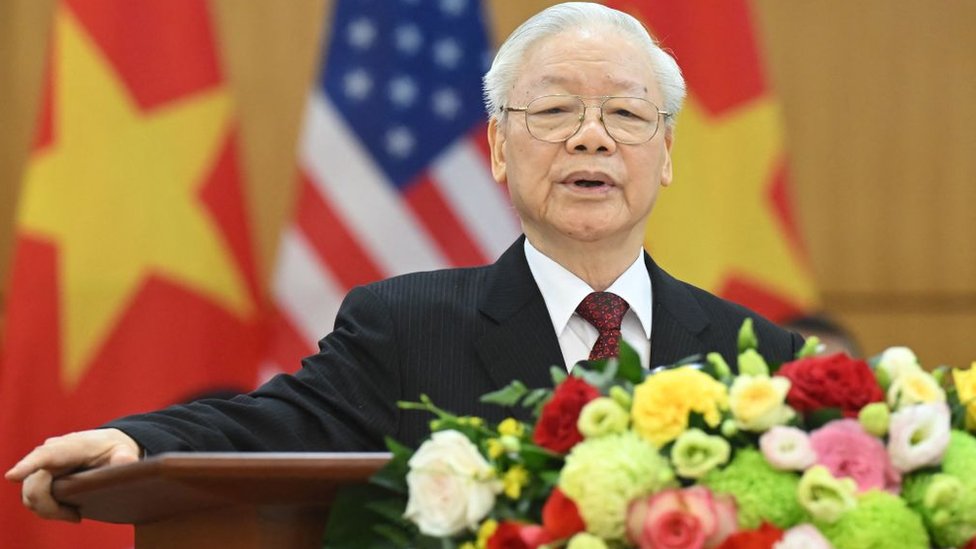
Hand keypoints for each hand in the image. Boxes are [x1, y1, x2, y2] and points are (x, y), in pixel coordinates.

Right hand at [4, 428, 140, 520]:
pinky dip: (46, 508)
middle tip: (76, 518)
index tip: (12, 476)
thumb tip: (125, 462)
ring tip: (74, 515)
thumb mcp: (125, 451)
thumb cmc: (114, 448)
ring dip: (49, 510)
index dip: (29, 465)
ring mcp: (42, 464)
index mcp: (72, 446)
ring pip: (30, 495)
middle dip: (50, 508)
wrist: (105, 445)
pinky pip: (32, 497)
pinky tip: (68, 510)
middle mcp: (51, 453)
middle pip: (35, 485)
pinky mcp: (39, 475)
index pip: (46, 455)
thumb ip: (125, 457)